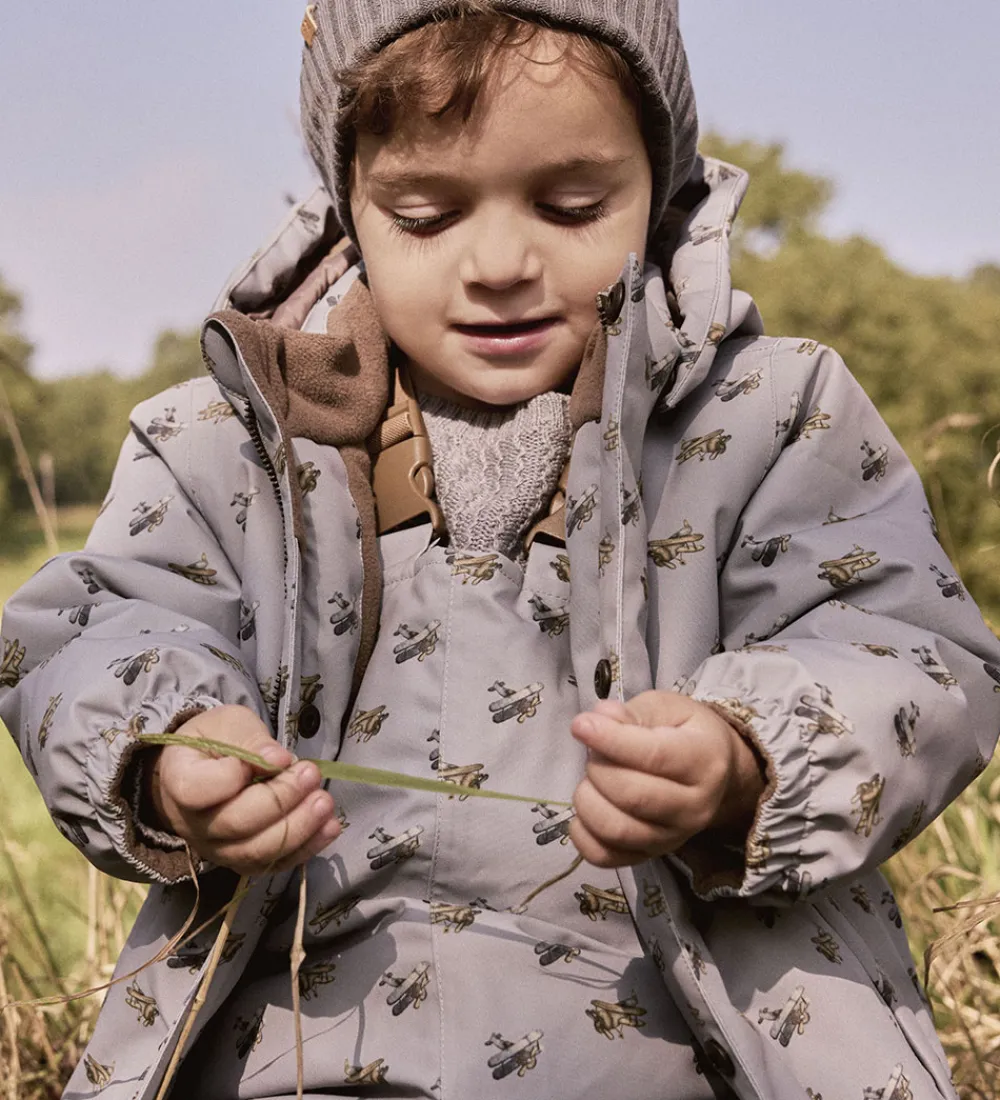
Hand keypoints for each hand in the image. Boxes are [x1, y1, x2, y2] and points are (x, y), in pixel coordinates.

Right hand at [145, 705, 340, 874]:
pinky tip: (329, 827)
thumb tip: (279, 760)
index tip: (267, 757)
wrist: (207, 770)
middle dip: (281, 800)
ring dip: (298, 828)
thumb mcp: (229, 724)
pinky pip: (273, 864)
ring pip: (256, 852)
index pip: (197, 790)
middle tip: (311, 774)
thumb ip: (250, 739)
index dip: (232, 777)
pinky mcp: (243, 861)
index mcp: (179, 780)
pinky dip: (305, 848)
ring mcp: (217, 849)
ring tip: (324, 801)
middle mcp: (193, 824)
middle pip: (235, 824)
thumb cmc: (216, 742)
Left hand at [568, 692, 766, 868]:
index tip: (581, 725)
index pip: (654, 756)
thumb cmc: (686, 733)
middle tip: (594, 753)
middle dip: (598, 769)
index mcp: (704, 761)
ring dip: (588, 801)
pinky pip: (606, 857)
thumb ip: (633, 712)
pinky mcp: (651, 855)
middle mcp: (695, 806)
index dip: (610, 740)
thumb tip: (599, 718)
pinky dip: (583, 835)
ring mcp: (674, 837)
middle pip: (632, 796)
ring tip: (591, 780)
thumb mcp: (667, 708)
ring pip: (617, 830)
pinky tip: (586, 809)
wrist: (717, 775)